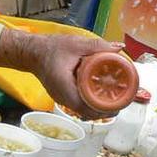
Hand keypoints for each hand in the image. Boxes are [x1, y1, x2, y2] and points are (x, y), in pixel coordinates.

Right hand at [0, 28, 122, 118]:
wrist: (33, 53)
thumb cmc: (51, 48)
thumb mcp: (76, 44)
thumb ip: (97, 46)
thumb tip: (118, 47)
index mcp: (64, 86)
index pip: (85, 106)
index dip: (104, 109)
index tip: (119, 104)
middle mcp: (63, 97)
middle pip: (87, 112)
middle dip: (106, 109)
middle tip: (123, 100)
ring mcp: (62, 100)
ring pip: (84, 111)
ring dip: (100, 108)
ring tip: (116, 99)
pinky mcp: (64, 98)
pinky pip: (80, 106)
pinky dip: (92, 104)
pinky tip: (102, 97)